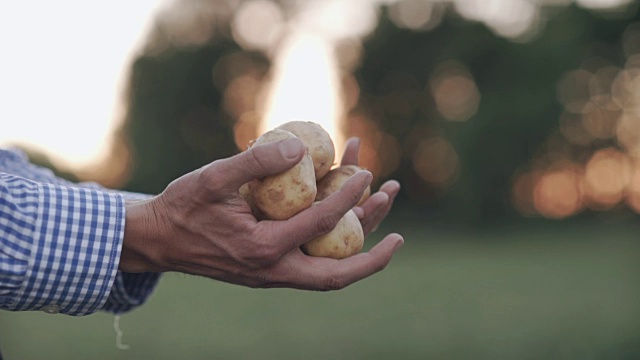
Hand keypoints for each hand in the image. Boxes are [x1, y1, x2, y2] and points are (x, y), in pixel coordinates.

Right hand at [120, 137, 403, 290]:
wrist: (158, 240)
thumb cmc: (181, 207)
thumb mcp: (212, 178)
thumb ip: (254, 161)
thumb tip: (300, 146)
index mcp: (261, 250)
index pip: (318, 223)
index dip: (346, 196)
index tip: (364, 171)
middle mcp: (272, 270)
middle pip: (338, 273)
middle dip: (373, 252)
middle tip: (398, 229)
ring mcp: (272, 275)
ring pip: (326, 268)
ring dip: (356, 243)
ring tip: (378, 205)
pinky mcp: (269, 269)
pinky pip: (311, 261)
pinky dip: (332, 242)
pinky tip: (342, 216)